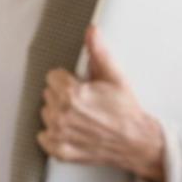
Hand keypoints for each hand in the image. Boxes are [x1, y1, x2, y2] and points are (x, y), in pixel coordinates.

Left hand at [38, 25, 165, 181]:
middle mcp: (61, 114)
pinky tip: (73, 131)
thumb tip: (92, 30)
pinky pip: (44, 137)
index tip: (81, 86)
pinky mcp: (60, 150)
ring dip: (59, 114)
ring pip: (46, 114)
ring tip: (81, 117)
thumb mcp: (115, 77)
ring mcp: (59, 134)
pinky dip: (55, 135)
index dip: (68, 80)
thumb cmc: (126, 110)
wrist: (138, 142)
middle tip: (85, 103)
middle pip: (48, 95)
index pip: (52, 77)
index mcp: (72, 94)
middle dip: (63, 95)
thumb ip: (99, 52)